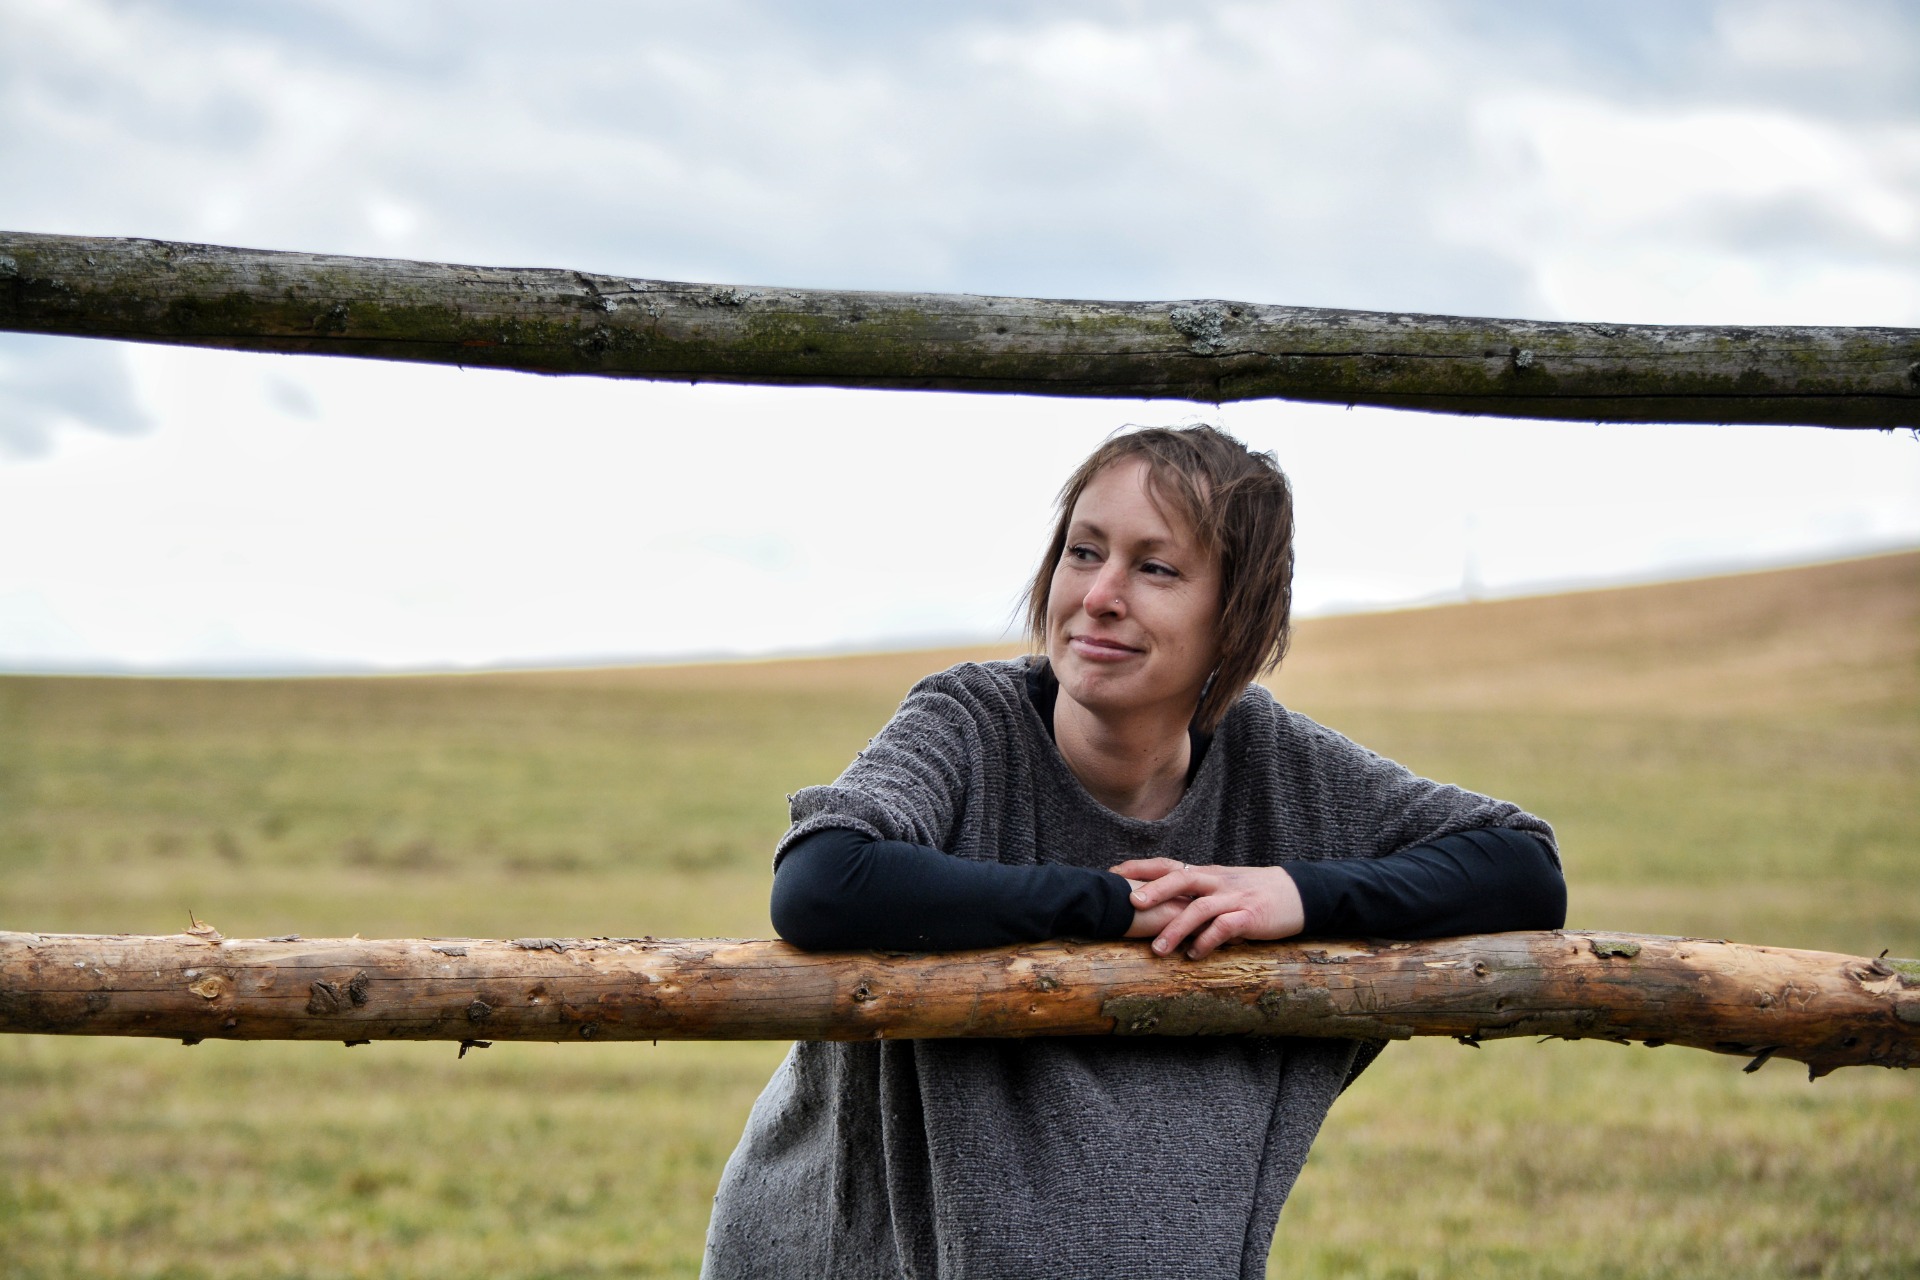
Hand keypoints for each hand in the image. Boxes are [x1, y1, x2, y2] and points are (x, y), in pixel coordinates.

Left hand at [1110, 857, 1305, 959]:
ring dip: (1177, 929)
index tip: (1112, 874)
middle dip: (1155, 890)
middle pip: (1181, 879)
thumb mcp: (1220, 885)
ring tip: (1158, 950)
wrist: (1298, 894)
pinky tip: (1195, 955)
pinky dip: (1208, 941)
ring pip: (1200, 909)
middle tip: (1131, 905)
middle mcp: (1217, 882)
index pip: (1168, 865)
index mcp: (1206, 874)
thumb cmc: (1252, 892)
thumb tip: (1157, 905)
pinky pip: (1226, 927)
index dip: (1140, 868)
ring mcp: (1234, 898)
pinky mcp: (1251, 916)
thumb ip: (1193, 893)